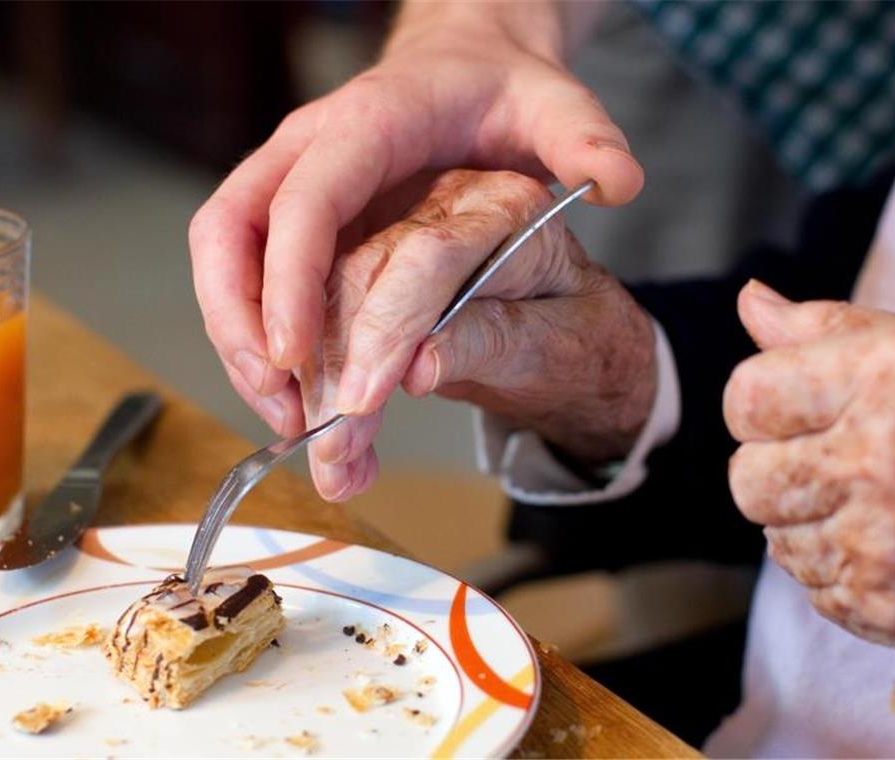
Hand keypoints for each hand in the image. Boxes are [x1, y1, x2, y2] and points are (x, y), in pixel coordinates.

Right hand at [188, 2, 643, 438]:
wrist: (466, 63)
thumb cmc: (501, 89)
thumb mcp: (554, 105)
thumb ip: (585, 140)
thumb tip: (620, 182)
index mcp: (366, 125)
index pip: (302, 202)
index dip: (286, 281)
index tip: (294, 356)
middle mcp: (309, 150)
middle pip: (229, 235)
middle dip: (239, 326)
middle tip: (282, 407)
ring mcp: (291, 181)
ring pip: (225, 261)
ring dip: (240, 342)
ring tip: (287, 419)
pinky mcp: (291, 215)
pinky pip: (248, 275)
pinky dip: (259, 335)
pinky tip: (296, 392)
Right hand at [300, 169, 655, 500]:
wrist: (576, 342)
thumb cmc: (583, 339)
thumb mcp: (562, 345)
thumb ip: (496, 341)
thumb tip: (418, 364)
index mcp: (506, 207)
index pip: (427, 256)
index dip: (385, 328)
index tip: (361, 400)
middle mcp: (443, 205)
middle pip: (357, 273)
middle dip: (333, 370)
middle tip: (335, 449)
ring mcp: (400, 231)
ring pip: (321, 299)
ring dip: (313, 387)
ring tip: (334, 464)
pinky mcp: (369, 268)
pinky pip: (315, 319)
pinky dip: (311, 385)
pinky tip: (330, 443)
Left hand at [723, 280, 894, 652]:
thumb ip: (822, 328)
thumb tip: (749, 300)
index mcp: (889, 378)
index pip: (745, 400)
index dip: (766, 402)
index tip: (804, 406)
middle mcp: (884, 463)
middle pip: (747, 480)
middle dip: (779, 466)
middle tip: (844, 456)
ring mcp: (889, 545)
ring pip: (776, 542)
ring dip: (814, 522)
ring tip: (884, 500)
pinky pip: (817, 592)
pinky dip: (846, 573)